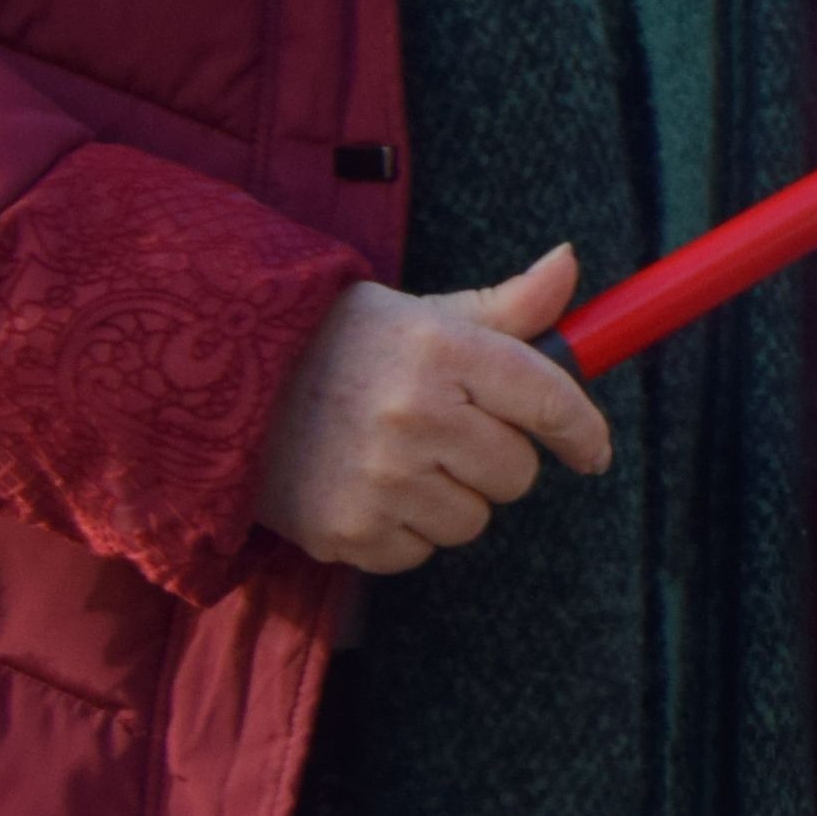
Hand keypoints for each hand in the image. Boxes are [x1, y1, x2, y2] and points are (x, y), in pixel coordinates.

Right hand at [252, 247, 614, 575]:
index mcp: (442, 349)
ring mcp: (380, 478)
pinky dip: (404, 530)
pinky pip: (420, 552)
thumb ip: (506, 306)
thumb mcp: (421, 314)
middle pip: (516, 473)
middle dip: (494, 458)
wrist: (223, 382)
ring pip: (472, 519)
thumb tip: (569, 264)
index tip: (593, 451)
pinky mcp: (347, 530)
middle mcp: (415, 414)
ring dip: (449, 497)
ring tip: (397, 458)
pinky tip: (368, 488)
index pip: (547, 398)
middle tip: (445, 432)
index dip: (583, 431)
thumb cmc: (342, 346)